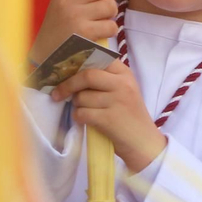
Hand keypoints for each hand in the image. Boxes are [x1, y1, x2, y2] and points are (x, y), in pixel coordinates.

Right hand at [32, 0, 118, 65]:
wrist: (46, 57)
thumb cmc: (58, 29)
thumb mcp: (60, 4)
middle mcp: (67, 1)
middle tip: (104, 5)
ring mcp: (75, 17)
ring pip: (110, 6)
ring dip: (110, 15)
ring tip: (100, 21)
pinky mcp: (85, 33)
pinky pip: (111, 25)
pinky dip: (110, 30)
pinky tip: (99, 34)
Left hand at [51, 61, 166, 172]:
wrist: (143, 142)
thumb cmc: (130, 116)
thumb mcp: (125, 90)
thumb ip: (106, 79)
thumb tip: (74, 73)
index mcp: (125, 74)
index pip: (98, 59)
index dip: (80, 65)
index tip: (68, 72)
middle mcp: (122, 85)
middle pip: (87, 76)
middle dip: (68, 85)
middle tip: (58, 93)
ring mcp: (116, 102)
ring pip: (81, 97)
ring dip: (76, 105)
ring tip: (85, 110)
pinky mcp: (108, 119)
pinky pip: (81, 113)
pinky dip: (78, 117)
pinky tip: (85, 120)